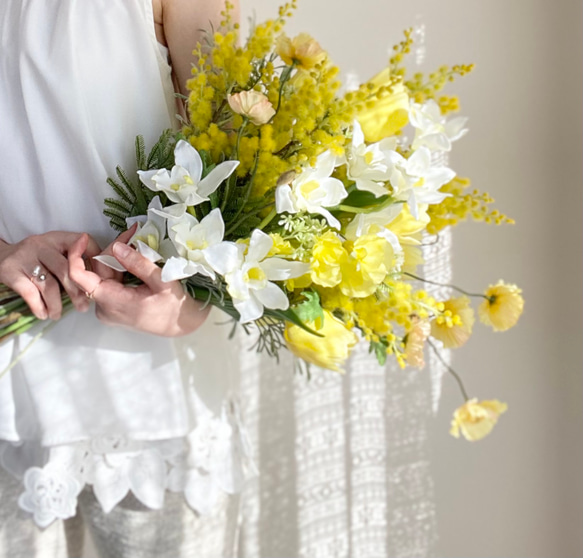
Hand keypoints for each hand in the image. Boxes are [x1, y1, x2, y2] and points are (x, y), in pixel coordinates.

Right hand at [0, 232, 101, 319]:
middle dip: (77, 292)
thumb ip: (73, 260)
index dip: (94, 260)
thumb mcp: (54, 251)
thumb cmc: (35, 258)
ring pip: (49, 284)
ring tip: (58, 315)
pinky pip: (29, 293)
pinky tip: (44, 314)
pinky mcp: (10, 271)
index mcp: (57, 238)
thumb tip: (97, 282)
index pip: (83, 242)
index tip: (99, 279)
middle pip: (66, 270)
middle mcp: (42, 244)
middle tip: (83, 307)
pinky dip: (39, 306)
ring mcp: (25, 257)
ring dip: (57, 304)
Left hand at [69, 234, 209, 336]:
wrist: (181, 324)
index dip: (76, 255)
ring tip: (136, 241)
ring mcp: (108, 308)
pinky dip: (120, 267)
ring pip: (104, 275)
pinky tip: (134, 256)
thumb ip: (138, 263)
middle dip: (112, 250)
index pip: (79, 277)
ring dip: (118, 257)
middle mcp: (104, 307)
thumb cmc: (173, 306)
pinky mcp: (114, 306)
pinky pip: (110, 281)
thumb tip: (117, 246)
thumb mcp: (161, 281)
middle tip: (132, 233)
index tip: (84, 238)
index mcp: (111, 301)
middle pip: (96, 271)